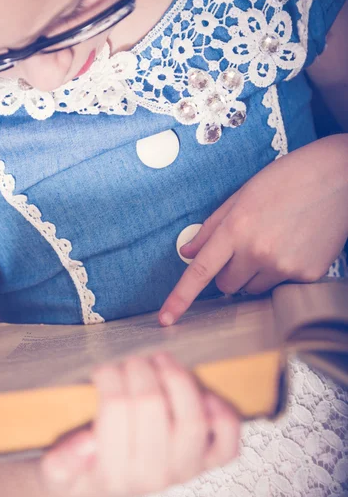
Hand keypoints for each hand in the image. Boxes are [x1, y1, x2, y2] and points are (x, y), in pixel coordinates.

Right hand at [41, 354, 238, 496]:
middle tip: (129, 358)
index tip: (101, 367)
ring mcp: (186, 469)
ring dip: (177, 379)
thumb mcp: (58, 470)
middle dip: (138, 370)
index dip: (109, 377)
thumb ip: (64, 460)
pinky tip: (202, 392)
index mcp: (116, 474)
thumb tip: (87, 443)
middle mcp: (156, 476)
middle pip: (153, 406)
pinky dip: (221, 412)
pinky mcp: (207, 463)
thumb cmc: (82, 469)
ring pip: (192, 418)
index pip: (116, 409)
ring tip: (158, 359)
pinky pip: (227, 439)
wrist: (102, 485)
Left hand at [159, 135, 347, 325]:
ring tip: (273, 242)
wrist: (337, 177)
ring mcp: (284, 266)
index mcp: (236, 229)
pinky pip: (281, 287)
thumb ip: (212, 227)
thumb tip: (188, 252)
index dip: (179, 299)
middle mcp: (257, 252)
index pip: (199, 273)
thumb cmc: (286, 179)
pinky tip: (293, 245)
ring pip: (253, 289)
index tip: (165, 320)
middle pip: (227, 286)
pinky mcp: (307, 275)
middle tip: (246, 247)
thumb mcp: (241, 195)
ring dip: (254, 274)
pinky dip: (281, 273)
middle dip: (229, 273)